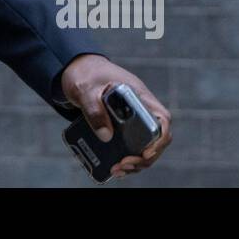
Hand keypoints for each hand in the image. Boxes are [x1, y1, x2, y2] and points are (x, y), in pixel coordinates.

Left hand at [60, 54, 171, 179]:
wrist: (76, 69)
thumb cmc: (84, 74)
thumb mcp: (85, 90)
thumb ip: (94, 109)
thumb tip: (106, 136)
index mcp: (138, 95)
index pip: (162, 118)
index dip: (160, 138)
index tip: (145, 152)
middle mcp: (141, 108)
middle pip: (157, 138)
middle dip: (145, 157)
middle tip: (123, 164)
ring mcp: (133, 118)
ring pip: (147, 145)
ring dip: (136, 162)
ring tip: (117, 170)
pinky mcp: (123, 126)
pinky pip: (133, 145)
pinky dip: (128, 159)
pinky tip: (115, 167)